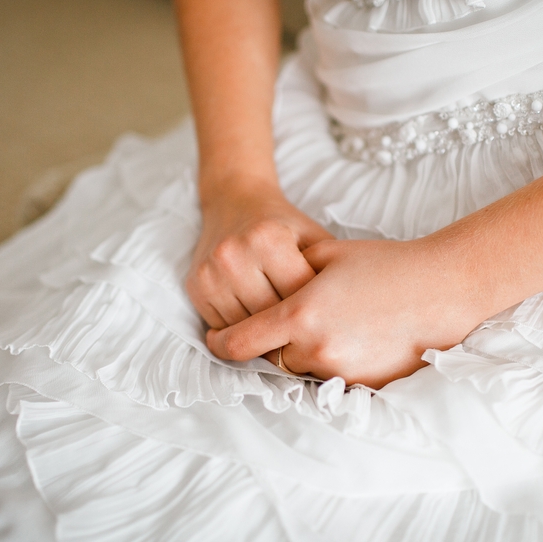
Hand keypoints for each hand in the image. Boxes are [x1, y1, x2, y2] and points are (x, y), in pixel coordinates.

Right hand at [187, 179, 333, 328]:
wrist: (234, 202)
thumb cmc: (283, 224)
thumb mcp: (313, 236)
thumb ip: (329, 270)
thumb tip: (347, 315)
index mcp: (267, 238)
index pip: (297, 295)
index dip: (317, 313)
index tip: (331, 323)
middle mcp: (233, 254)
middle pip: (270, 315)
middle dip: (293, 330)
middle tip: (311, 339)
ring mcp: (210, 272)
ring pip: (245, 327)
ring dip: (266, 337)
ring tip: (286, 336)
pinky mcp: (195, 286)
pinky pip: (223, 327)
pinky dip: (242, 332)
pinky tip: (259, 328)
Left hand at [206, 238, 486, 388]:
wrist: (443, 290)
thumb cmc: (387, 264)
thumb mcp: (330, 251)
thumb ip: (290, 266)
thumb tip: (265, 277)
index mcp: (300, 313)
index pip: (239, 342)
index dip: (220, 344)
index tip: (215, 340)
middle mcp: (315, 349)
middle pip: (271, 358)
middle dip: (272, 343)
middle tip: (283, 326)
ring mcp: (342, 371)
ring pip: (303, 369)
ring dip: (304, 354)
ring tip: (327, 327)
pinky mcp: (365, 384)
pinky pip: (333, 379)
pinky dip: (333, 363)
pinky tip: (351, 339)